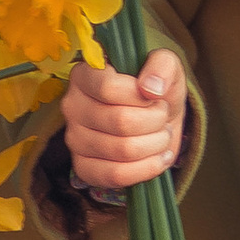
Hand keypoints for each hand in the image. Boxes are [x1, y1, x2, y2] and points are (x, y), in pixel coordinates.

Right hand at [62, 48, 185, 195]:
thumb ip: (161, 65)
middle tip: (162, 115)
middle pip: (120, 121)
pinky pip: (116, 175)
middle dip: (155, 120)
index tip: (154, 96)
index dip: (140, 96)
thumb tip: (151, 88)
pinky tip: (160, 157)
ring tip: (162, 134)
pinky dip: (147, 168)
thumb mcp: (166, 65)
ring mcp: (75, 139)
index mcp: (85, 75)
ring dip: (156, 143)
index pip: (108, 88)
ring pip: (123, 150)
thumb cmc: (155, 89)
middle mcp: (72, 106)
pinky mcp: (83, 167)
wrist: (158, 119)